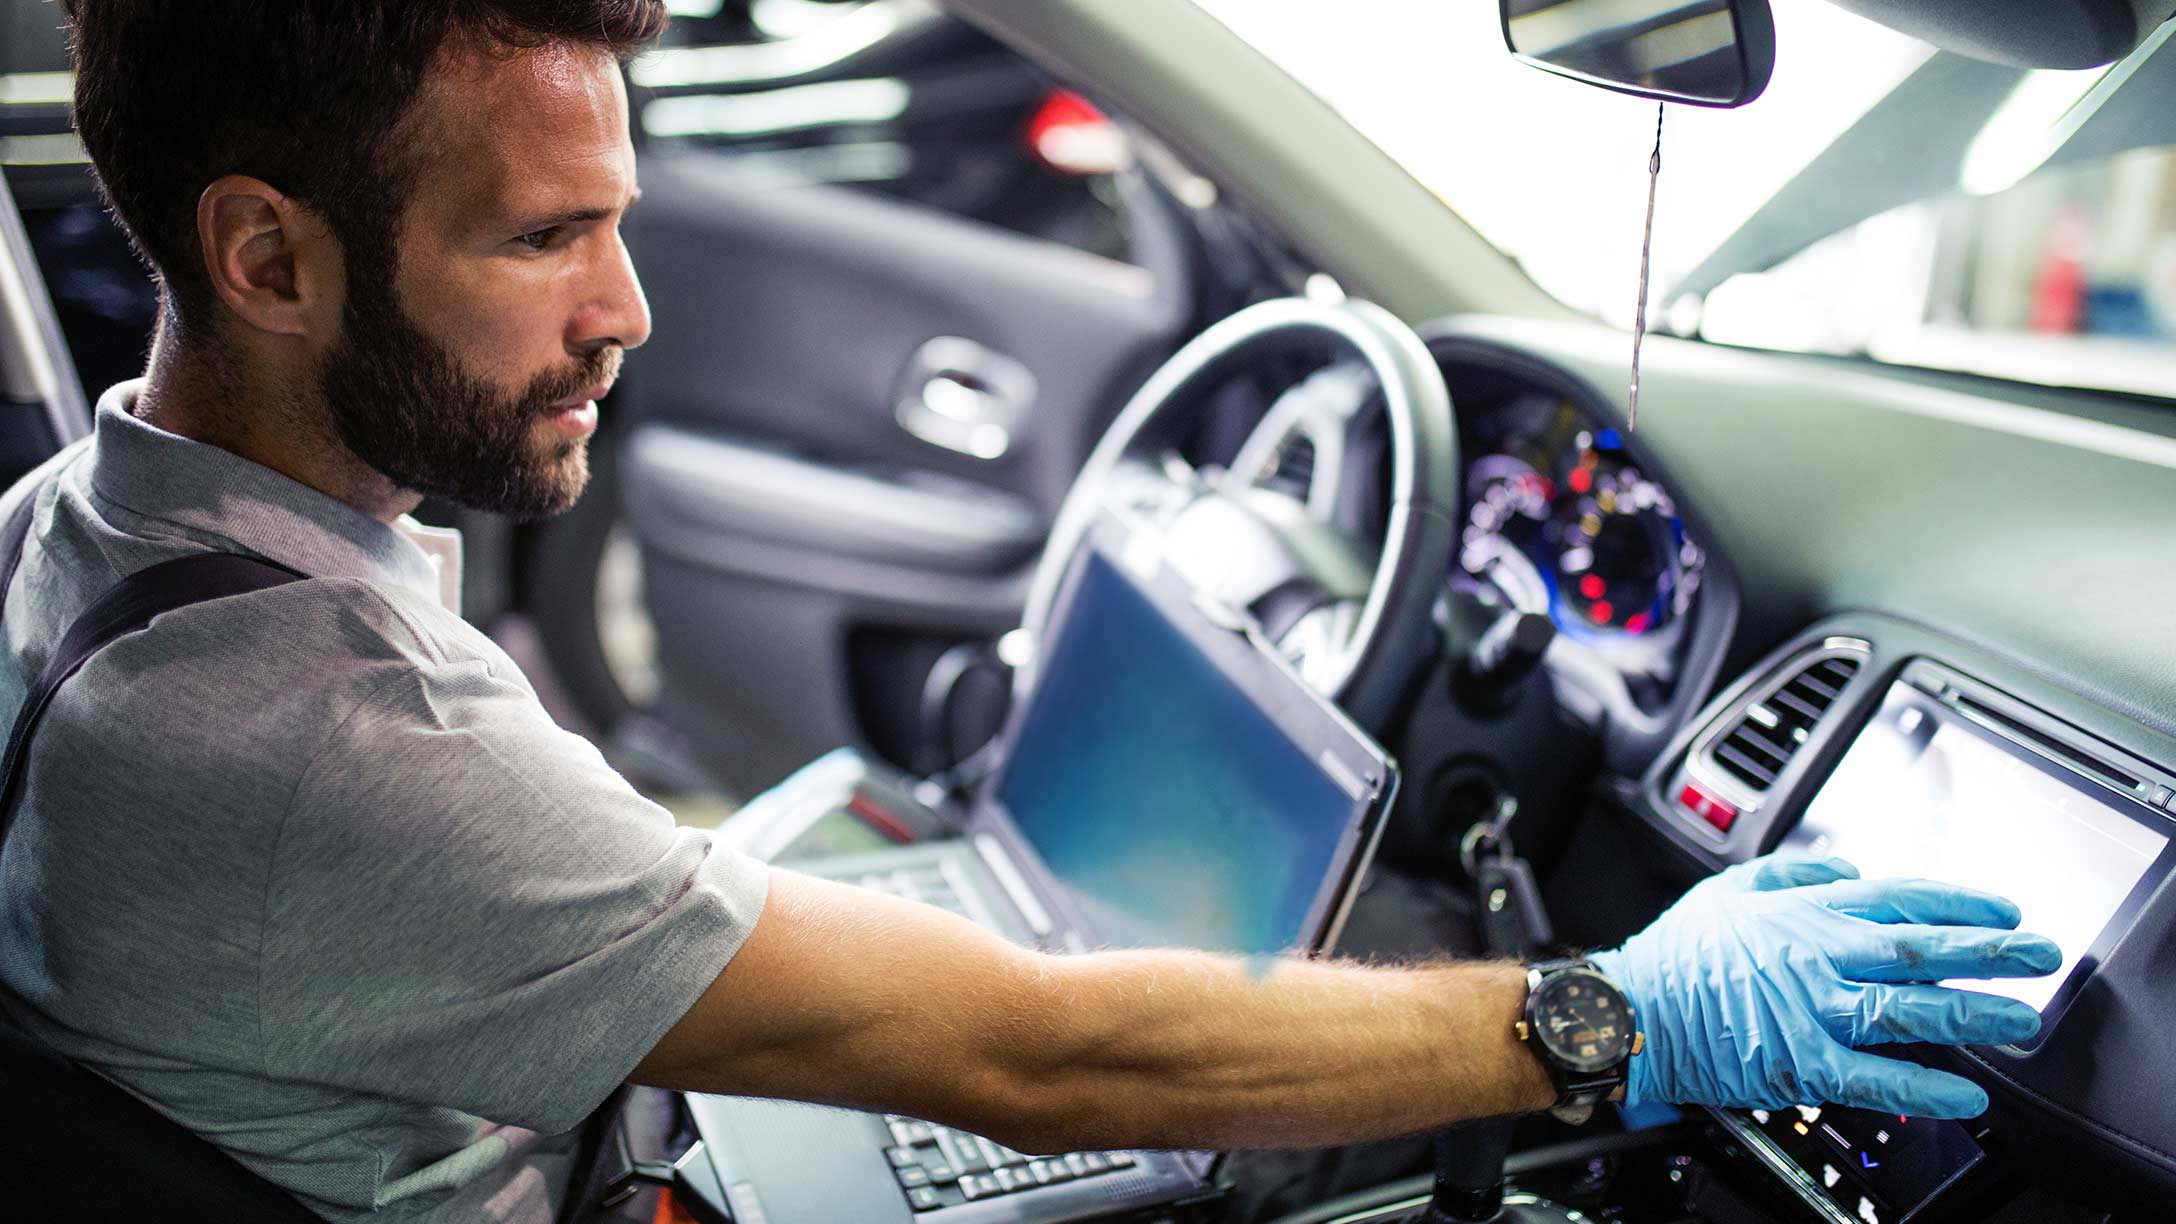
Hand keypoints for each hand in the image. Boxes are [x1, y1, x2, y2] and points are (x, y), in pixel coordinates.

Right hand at [1591, 854, 2059, 1118]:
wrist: (1632, 1010)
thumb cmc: (1674, 955)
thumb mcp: (1727, 889)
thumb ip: (1791, 874)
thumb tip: (1846, 868)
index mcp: (1803, 913)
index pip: (1898, 898)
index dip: (1958, 902)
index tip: (2003, 910)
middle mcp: (1816, 955)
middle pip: (1918, 949)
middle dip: (1988, 951)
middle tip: (2039, 954)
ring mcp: (1810, 1009)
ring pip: (1907, 1008)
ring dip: (1971, 1014)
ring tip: (2020, 1020)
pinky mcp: (1799, 1061)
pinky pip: (1873, 1076)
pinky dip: (1922, 1086)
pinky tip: (1963, 1095)